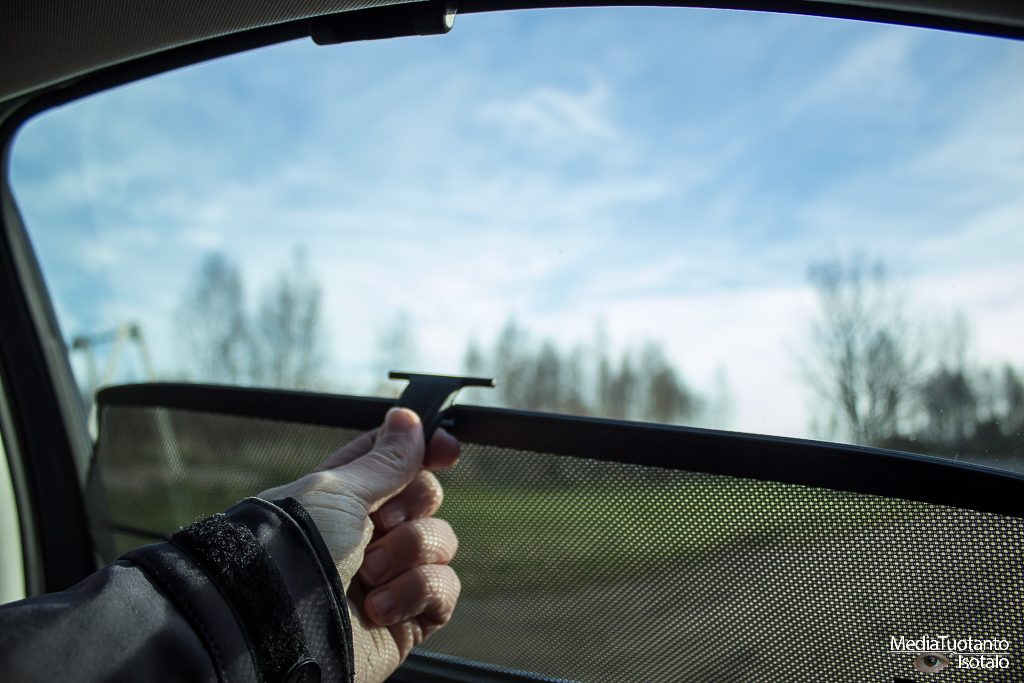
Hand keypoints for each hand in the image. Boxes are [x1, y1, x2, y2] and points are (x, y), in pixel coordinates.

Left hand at [259, 408, 460, 682]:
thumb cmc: (295, 548)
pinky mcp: (408, 618)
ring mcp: (391, 576)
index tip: (445, 449)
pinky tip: (378, 607)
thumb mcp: (338, 489)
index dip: (426, 450)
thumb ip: (386, 459)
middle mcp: (368, 533)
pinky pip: (444, 588)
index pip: (399, 461)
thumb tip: (408, 419)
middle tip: (378, 522)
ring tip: (368, 573)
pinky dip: (416, 591)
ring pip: (442, 540)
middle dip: (411, 505)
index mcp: (345, 495)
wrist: (280, 627)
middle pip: (427, 496)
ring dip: (409, 551)